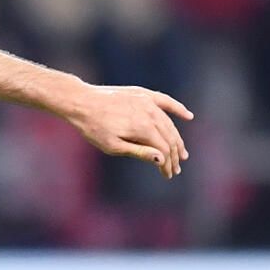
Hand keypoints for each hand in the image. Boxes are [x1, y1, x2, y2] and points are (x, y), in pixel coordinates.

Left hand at [65, 85, 193, 177]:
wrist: (81, 102)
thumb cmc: (94, 128)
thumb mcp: (113, 146)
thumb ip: (139, 152)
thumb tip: (161, 159)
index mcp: (143, 128)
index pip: (164, 150)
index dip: (167, 164)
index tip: (167, 175)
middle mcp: (149, 113)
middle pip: (169, 138)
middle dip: (174, 155)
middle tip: (175, 169)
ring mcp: (148, 101)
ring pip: (169, 123)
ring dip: (176, 139)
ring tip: (181, 152)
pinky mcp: (143, 94)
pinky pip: (166, 101)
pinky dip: (178, 109)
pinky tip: (188, 116)